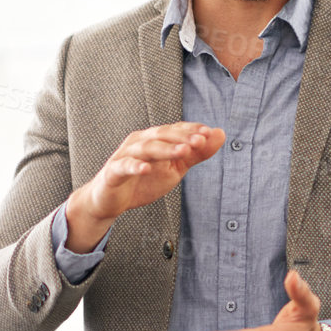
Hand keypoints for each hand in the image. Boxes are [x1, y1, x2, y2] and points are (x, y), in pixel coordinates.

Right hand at [64, 123, 224, 250]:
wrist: (110, 201)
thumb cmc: (143, 181)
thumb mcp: (174, 169)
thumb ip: (195, 154)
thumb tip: (220, 134)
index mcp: (154, 139)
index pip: (175, 129)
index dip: (191, 130)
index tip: (210, 133)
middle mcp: (138, 142)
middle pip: (161, 135)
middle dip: (181, 137)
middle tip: (200, 141)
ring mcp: (124, 156)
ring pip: (146, 148)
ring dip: (165, 149)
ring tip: (183, 152)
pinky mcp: (112, 172)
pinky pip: (123, 167)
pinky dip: (134, 166)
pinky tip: (146, 169)